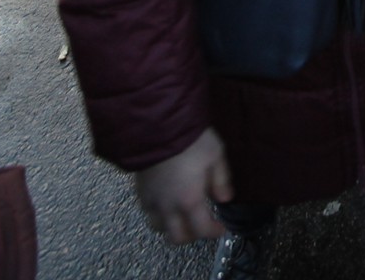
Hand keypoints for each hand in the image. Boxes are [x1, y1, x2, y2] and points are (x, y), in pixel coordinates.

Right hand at [133, 127, 231, 244]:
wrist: (156, 128)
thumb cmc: (190, 141)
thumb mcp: (215, 156)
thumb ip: (221, 180)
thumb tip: (225, 199)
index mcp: (189, 201)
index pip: (201, 229)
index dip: (213, 233)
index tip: (221, 229)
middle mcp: (167, 207)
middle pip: (177, 237)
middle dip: (192, 236)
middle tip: (202, 226)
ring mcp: (150, 201)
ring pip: (158, 228)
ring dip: (172, 227)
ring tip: (183, 217)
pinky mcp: (139, 192)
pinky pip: (147, 213)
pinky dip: (158, 215)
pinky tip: (166, 203)